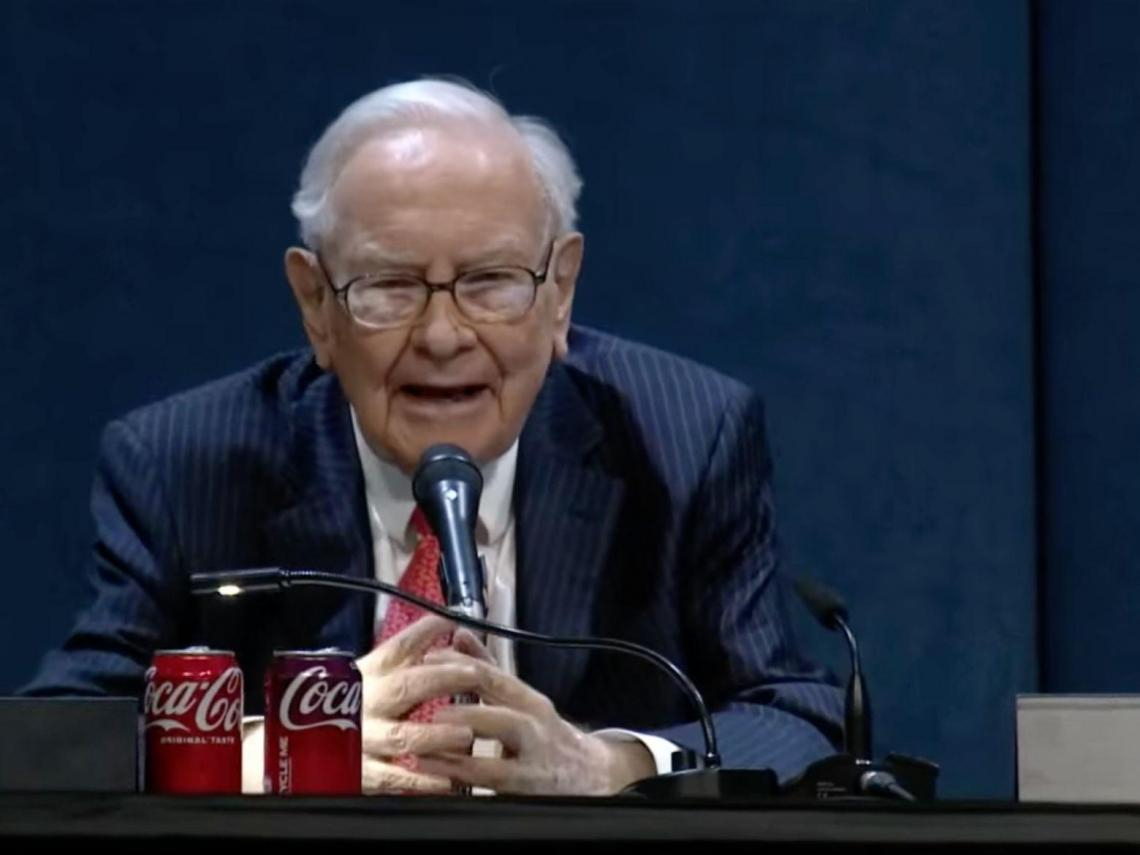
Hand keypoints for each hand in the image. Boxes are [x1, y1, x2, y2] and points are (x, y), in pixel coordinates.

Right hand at [355, 615, 475, 792]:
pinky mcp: (361, 774)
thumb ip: (405, 654)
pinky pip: (393, 778)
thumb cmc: (350, 705)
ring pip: (402, 736)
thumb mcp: (370, 674)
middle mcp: (368, 702)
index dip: (426, 631)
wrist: (301, 745)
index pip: (399, 647)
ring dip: (436, 735)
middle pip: (406, 686)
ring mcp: (363, 739)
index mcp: (370, 675)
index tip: (453, 620)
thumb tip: (445, 621)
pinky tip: (445, 780)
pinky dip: (419, 779)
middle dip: (443, 678)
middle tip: (475, 675)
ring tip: (466, 734)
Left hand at [415, 633, 654, 794]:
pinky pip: (494, 777)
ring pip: (500, 742)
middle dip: (463, 701)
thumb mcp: (522, 702)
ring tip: (428, 735)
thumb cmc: (547, 736)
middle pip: (501, 705)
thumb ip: (489, 671)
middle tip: (430, 703)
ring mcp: (533, 755)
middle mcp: (534, 723)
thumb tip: (460, 635)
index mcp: (529, 699)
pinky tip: (438, 770)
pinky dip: (464, 773)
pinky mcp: (529, 787)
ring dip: (462, 737)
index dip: (460, 666)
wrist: (594, 776)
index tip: (427, 659)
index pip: (494, 675)